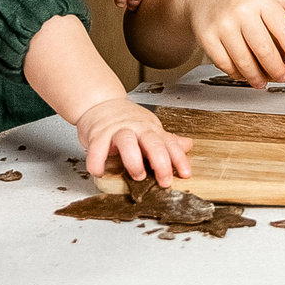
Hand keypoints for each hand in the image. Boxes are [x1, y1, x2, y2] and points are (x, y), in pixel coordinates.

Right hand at [73, 95, 191, 183]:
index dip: (179, 159)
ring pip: (127, 142)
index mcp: (150, 129)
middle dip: (161, 162)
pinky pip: (97, 148)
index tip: (185, 174)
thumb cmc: (125, 119)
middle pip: (152, 142)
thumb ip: (166, 140)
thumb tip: (188, 145)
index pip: (169, 143)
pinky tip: (100, 172)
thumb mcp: (149, 127)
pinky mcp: (98, 134)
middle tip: (164, 181)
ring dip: (134, 161)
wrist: (99, 103)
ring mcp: (117, 130)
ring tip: (137, 176)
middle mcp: (136, 128)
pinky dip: (98, 162)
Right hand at [183, 0, 284, 86]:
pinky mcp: (206, 37)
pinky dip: (235, 73)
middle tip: (283, 77)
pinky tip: (243, 75)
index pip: (284, 30)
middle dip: (276, 69)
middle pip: (264, 50)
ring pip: (243, 60)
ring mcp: (222, 25)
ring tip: (262, 82)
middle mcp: (241, 11)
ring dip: (255, 77)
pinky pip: (224, 63)